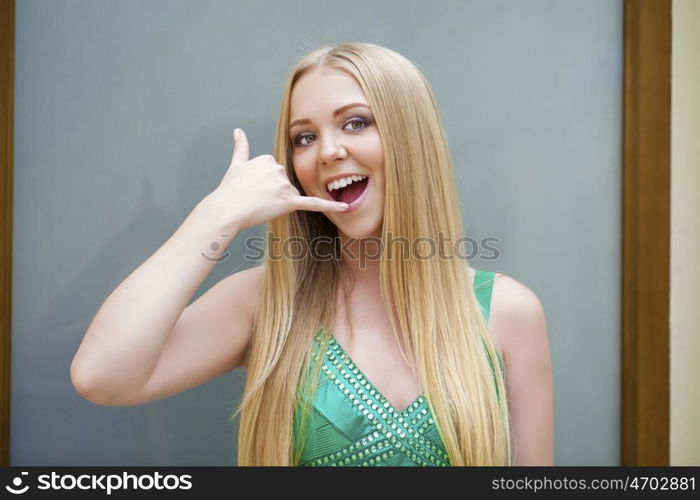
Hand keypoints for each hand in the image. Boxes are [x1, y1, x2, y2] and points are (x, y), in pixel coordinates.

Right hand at [204, 128, 347, 231]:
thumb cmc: (230, 191)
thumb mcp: (236, 165)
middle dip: (273, 193)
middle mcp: (278, 168)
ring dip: (278, 202)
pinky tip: (345, 207)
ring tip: (260, 205)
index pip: (275, 172)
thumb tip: (238, 131)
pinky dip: (330, 206)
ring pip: (289, 196)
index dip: (265, 184)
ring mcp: (283, 186)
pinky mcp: (288, 202)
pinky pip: (313, 203)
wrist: (226, 209)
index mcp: (268, 158)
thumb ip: (241, 147)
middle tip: (255, 199)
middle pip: (284, 184)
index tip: (253, 188)